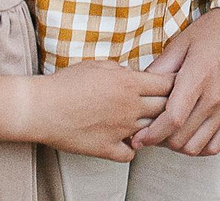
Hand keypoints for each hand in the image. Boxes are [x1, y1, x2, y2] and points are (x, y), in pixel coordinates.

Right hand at [28, 60, 174, 161]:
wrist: (42, 108)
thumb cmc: (66, 83)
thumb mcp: (98, 65)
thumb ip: (122, 71)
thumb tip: (135, 76)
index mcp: (129, 83)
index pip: (167, 84)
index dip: (175, 84)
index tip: (177, 84)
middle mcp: (130, 107)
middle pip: (165, 108)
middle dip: (169, 105)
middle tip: (168, 104)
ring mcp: (120, 131)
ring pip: (151, 131)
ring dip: (152, 126)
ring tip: (147, 122)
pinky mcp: (107, 149)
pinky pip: (131, 154)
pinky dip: (132, 148)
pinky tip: (126, 141)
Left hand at [133, 8, 219, 156]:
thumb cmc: (215, 31)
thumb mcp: (181, 43)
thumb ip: (159, 69)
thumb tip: (141, 89)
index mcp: (198, 78)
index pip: (172, 120)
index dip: (152, 134)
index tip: (139, 137)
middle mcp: (215, 98)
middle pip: (181, 138)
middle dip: (160, 140)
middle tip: (151, 132)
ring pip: (196, 147)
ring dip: (178, 146)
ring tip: (169, 134)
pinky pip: (216, 145)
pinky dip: (199, 147)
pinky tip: (190, 136)